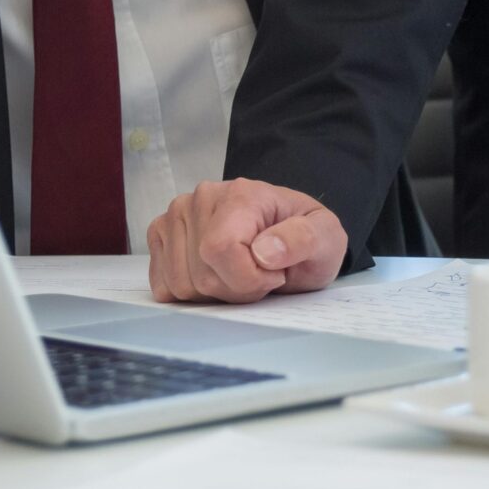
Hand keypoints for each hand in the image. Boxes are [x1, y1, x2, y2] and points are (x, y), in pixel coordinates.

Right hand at [146, 179, 346, 303]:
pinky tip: (215, 277)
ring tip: (240, 274)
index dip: (248, 278)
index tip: (274, 274)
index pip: (220, 249)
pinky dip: (190, 295)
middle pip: (201, 273)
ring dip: (214, 294)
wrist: (291, 239)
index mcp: (241, 194)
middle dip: (235, 289)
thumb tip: (264, 251)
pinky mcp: (162, 236)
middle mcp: (201, 198)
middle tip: (260, 276)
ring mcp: (177, 216)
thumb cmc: (306, 238)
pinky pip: (163, 285)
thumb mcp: (326, 238)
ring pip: (180, 284)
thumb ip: (303, 240)